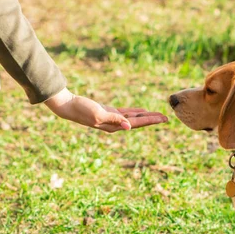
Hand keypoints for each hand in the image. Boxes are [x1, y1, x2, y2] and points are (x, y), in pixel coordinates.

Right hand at [45, 88, 167, 132]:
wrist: (68, 106)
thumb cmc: (82, 109)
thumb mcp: (98, 113)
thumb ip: (114, 119)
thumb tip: (130, 127)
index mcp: (114, 126)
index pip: (137, 123)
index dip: (151, 121)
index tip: (163, 119)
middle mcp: (115, 124)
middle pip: (138, 122)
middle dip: (152, 120)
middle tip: (166, 118)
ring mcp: (112, 118)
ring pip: (134, 117)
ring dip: (146, 116)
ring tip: (158, 115)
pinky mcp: (109, 112)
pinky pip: (126, 113)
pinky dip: (135, 112)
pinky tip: (142, 111)